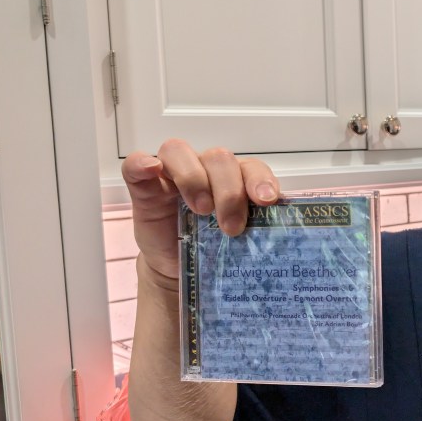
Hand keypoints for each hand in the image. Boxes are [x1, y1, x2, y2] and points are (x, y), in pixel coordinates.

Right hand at [121, 139, 279, 280]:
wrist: (180, 268)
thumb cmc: (213, 247)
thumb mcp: (239, 237)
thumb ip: (258, 225)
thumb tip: (284, 227)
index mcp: (235, 178)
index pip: (250, 166)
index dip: (260, 179)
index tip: (267, 200)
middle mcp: (205, 169)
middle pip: (219, 158)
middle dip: (229, 191)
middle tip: (231, 226)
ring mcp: (172, 174)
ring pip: (181, 152)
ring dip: (194, 179)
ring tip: (201, 211)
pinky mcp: (144, 186)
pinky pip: (137, 165)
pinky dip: (143, 163)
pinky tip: (151, 170)